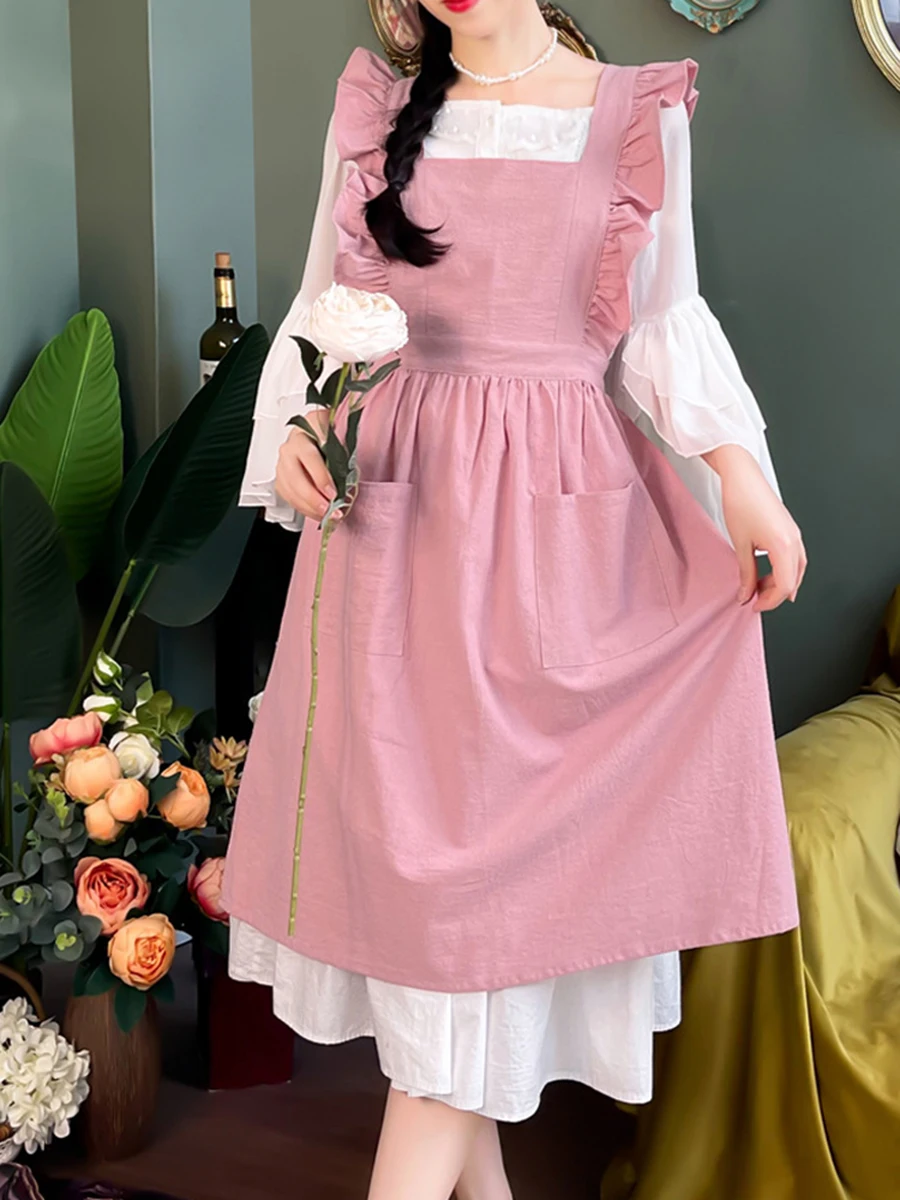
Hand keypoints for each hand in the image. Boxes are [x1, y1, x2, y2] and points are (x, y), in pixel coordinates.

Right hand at [275, 408, 338, 521]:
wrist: (308, 439)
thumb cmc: (323, 441)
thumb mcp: (335, 442)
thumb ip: (340, 458)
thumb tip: (347, 485)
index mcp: (302, 438)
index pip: (310, 459)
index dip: (321, 478)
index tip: (333, 493)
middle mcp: (288, 452)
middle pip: (296, 479)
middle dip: (313, 498)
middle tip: (328, 509)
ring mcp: (281, 467)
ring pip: (291, 492)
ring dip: (309, 508)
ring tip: (326, 516)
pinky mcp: (280, 481)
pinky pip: (290, 499)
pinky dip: (304, 509)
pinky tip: (317, 514)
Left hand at [703, 445, 806, 612]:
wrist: (743, 477)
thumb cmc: (741, 502)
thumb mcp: (740, 544)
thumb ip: (746, 573)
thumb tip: (746, 594)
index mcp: (784, 546)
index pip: (785, 586)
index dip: (769, 601)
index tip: (753, 606)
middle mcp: (795, 541)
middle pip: (793, 580)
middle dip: (774, 594)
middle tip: (752, 599)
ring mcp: (795, 535)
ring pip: (796, 570)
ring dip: (779, 583)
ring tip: (757, 586)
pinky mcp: (790, 530)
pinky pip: (794, 558)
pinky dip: (782, 570)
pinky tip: (766, 573)